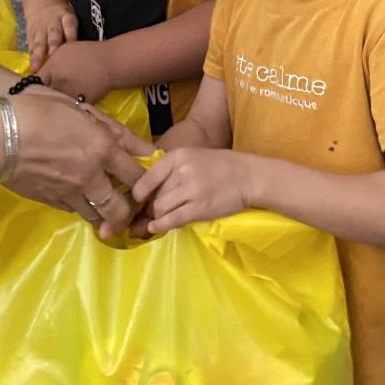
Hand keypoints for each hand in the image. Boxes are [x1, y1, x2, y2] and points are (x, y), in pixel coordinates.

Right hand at [3, 93, 153, 239]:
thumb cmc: (36, 110)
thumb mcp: (77, 109)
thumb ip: (113, 129)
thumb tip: (146, 148)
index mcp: (101, 149)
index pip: (138, 176)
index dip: (147, 182)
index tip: (146, 181)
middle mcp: (91, 176)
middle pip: (121, 209)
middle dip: (130, 211)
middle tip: (129, 204)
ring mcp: (70, 193)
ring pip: (98, 217)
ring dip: (106, 214)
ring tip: (105, 206)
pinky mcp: (51, 201)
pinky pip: (74, 211)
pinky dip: (81, 207)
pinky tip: (78, 196)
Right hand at [26, 3, 77, 69]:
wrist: (43, 6)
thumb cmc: (63, 20)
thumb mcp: (71, 20)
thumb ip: (76, 35)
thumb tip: (88, 54)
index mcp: (67, 17)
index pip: (70, 25)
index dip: (71, 35)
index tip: (72, 46)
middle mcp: (53, 23)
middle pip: (54, 33)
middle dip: (53, 44)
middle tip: (54, 55)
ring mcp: (40, 29)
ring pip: (39, 42)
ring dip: (38, 55)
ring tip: (37, 68)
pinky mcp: (30, 35)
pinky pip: (31, 46)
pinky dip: (31, 58)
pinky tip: (32, 68)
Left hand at [38, 40, 113, 103]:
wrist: (110, 62)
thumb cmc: (88, 52)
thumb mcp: (65, 50)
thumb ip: (50, 62)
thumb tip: (40, 72)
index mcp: (53, 68)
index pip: (34, 81)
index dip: (34, 86)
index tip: (34, 88)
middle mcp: (58, 82)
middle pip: (43, 95)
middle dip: (41, 96)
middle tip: (41, 99)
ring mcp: (70, 94)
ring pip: (55, 104)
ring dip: (53, 105)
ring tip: (52, 106)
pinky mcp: (80, 104)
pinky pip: (69, 109)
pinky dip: (67, 109)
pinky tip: (67, 109)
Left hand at [128, 147, 255, 235]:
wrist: (248, 176)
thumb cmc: (219, 166)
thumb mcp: (192, 157)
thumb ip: (170, 170)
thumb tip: (144, 189)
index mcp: (178, 156)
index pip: (147, 176)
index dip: (138, 191)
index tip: (136, 199)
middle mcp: (182, 171)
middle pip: (154, 195)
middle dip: (148, 206)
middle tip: (145, 214)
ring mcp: (191, 190)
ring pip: (160, 208)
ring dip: (156, 216)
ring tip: (155, 219)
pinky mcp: (200, 208)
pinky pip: (173, 219)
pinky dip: (160, 225)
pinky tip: (154, 228)